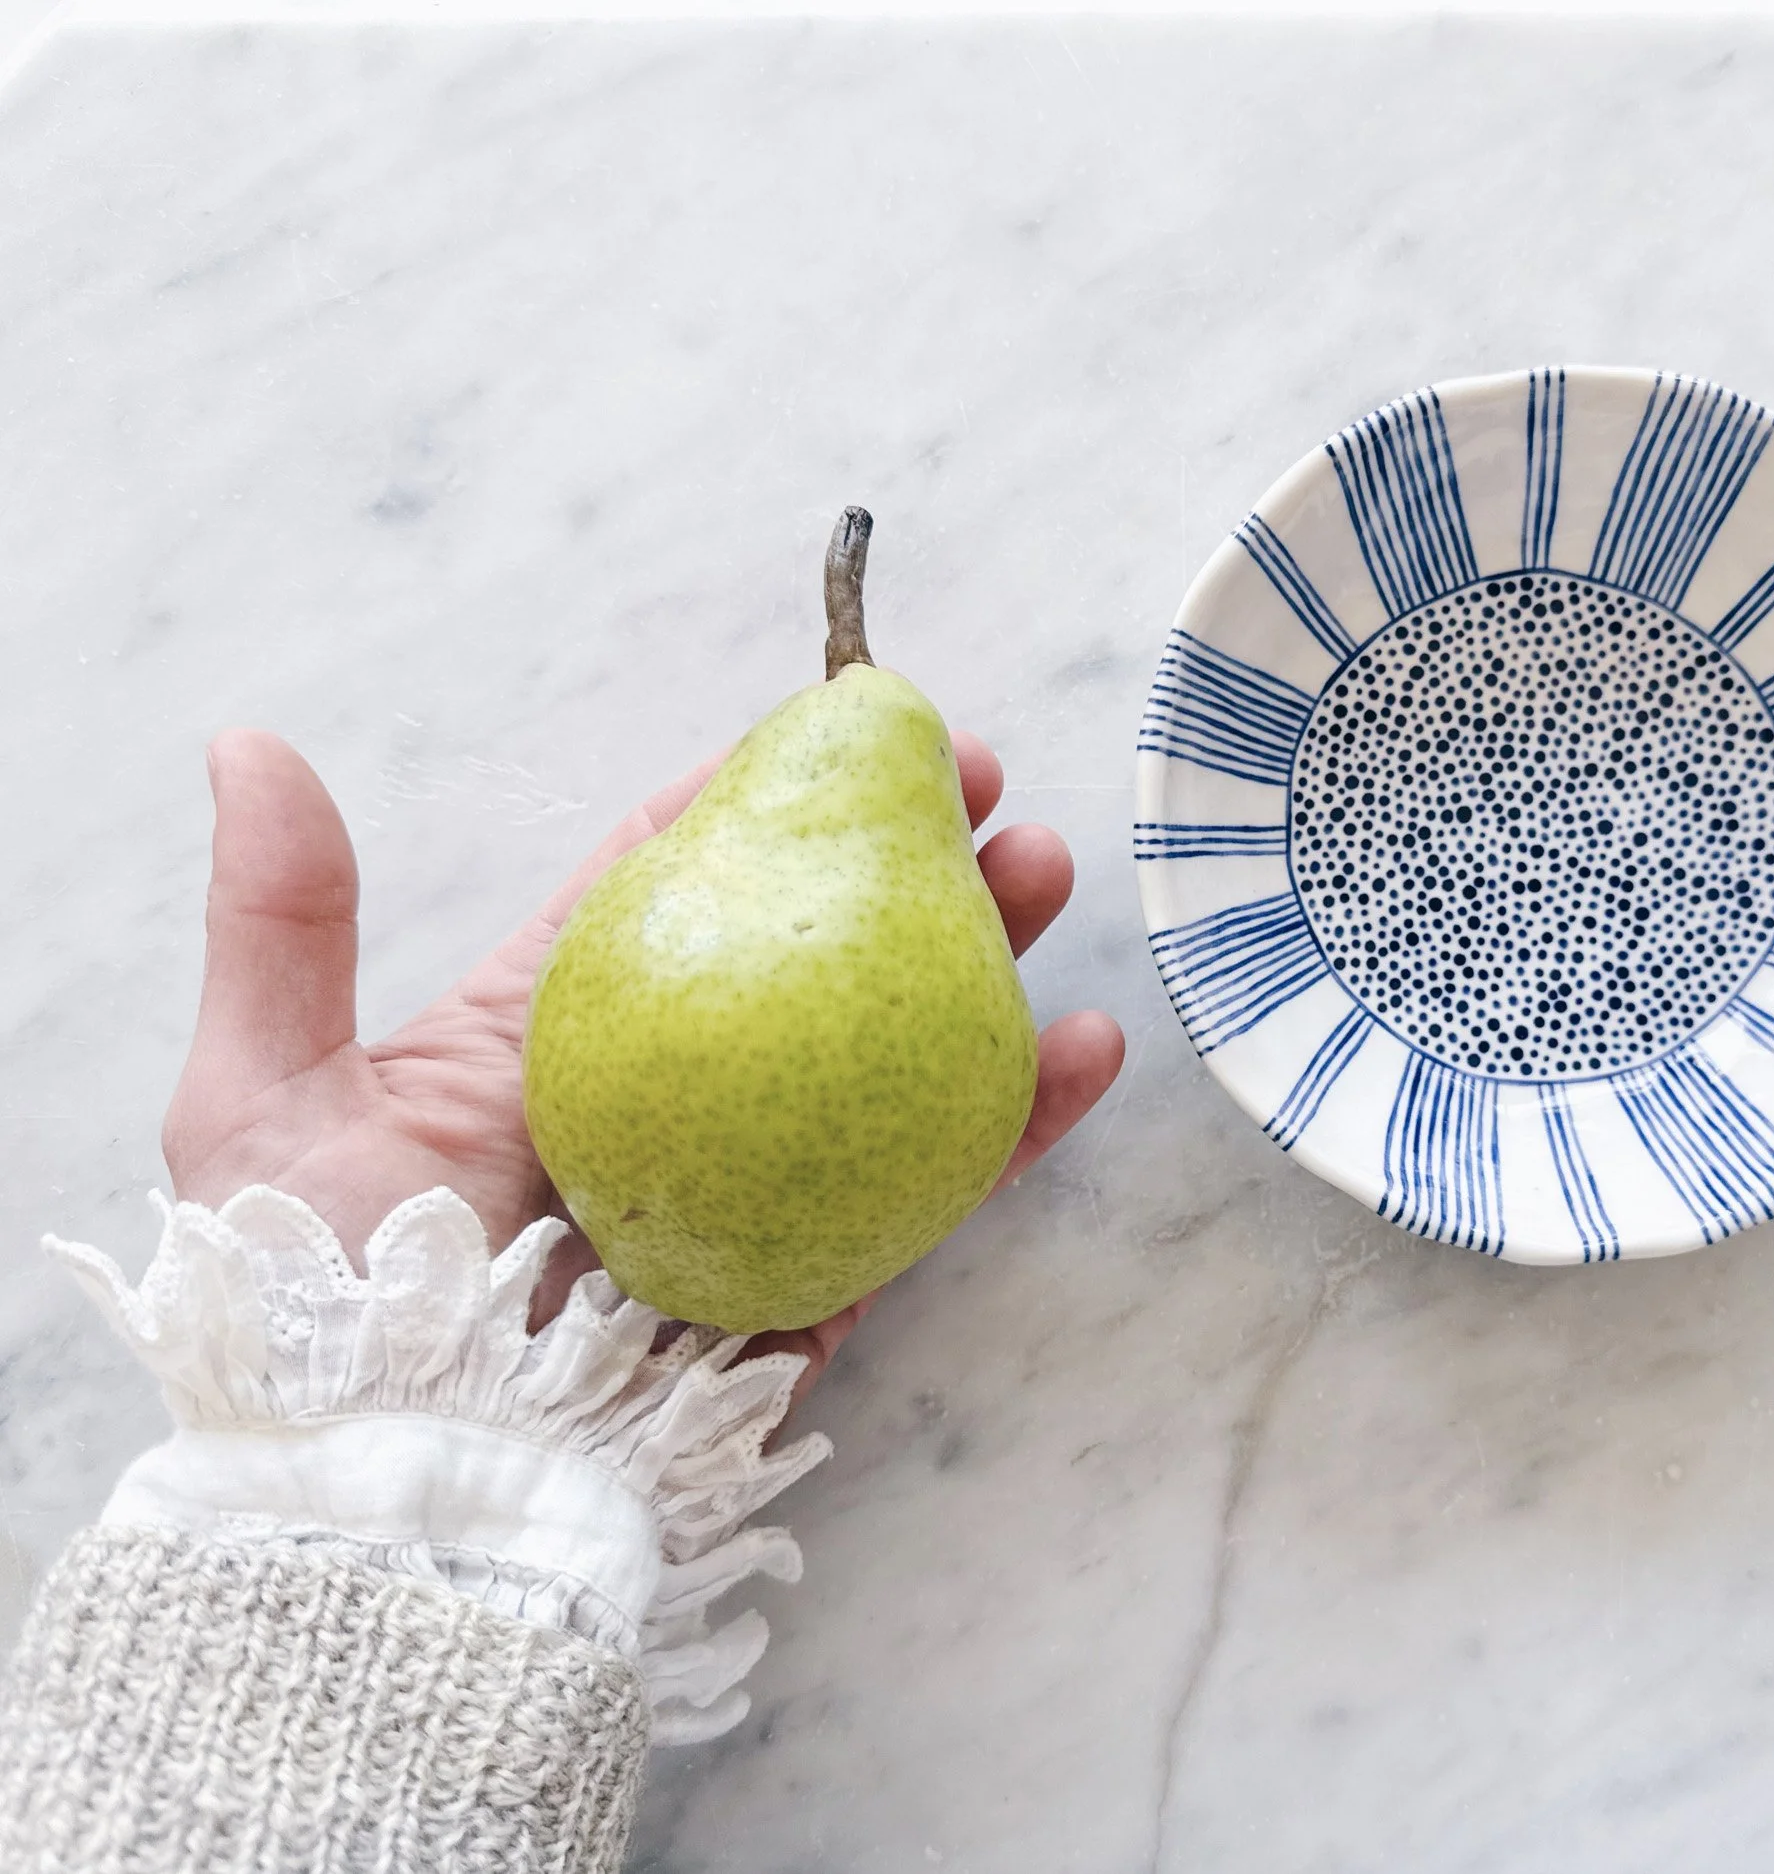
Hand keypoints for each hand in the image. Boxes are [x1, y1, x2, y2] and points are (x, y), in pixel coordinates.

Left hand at [161, 727, 1124, 1408]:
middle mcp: (671, 1101)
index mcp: (553, 1040)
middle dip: (907, 856)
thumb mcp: (266, 1096)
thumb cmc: (313, 1304)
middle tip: (984, 778)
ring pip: (895, 1051)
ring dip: (985, 955)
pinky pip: (938, 1190)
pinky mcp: (821, 1284)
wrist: (391, 1497)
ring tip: (1047, 866)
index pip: (674, 886)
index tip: (841, 716)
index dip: (758, 797)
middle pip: (815, 952)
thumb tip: (250, 742)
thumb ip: (282, 924)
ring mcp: (756, 1191)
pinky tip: (1082, 1043)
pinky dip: (1021, 1118)